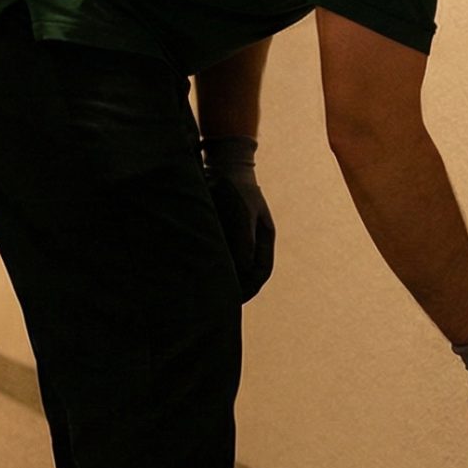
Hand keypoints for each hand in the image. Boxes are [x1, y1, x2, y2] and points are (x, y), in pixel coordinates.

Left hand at [201, 135, 273, 301]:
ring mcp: (240, 236)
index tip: (236, 300)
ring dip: (226, 278)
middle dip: (238, 289)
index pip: (261, 271)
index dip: (251, 288)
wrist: (224, 164)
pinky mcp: (225, 232)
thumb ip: (244, 241)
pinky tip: (202, 272)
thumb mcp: (243, 213)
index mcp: (264, 236)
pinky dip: (216, 266)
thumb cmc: (236, 188)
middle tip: (222, 303)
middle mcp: (253, 239)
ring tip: (211, 292)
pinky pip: (223, 255)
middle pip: (249, 272)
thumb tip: (244, 269)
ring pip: (236, 265)